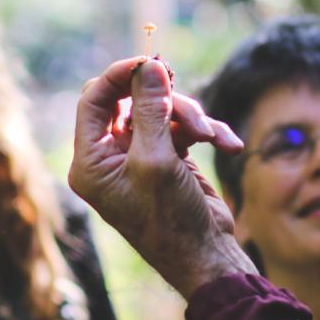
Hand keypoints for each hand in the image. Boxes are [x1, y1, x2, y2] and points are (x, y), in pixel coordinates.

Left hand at [69, 56, 254, 296]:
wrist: (207, 257)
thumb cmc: (171, 220)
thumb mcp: (157, 160)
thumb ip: (151, 109)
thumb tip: (149, 65)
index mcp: (91, 161)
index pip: (93, 100)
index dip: (119, 75)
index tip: (149, 62)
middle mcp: (110, 156)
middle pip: (130, 101)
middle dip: (163, 100)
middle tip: (185, 99)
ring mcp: (140, 157)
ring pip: (160, 110)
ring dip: (190, 118)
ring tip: (210, 135)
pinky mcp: (169, 158)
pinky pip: (183, 128)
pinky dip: (206, 132)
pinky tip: (227, 146)